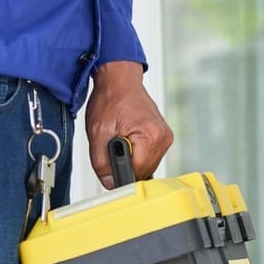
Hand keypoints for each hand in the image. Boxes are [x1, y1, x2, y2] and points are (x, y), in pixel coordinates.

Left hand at [84, 61, 173, 188]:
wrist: (119, 80)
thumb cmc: (111, 98)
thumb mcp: (98, 132)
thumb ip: (101, 162)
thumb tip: (110, 183)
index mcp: (150, 135)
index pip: (136, 173)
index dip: (119, 172)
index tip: (110, 163)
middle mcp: (163, 137)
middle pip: (143, 172)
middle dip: (125, 165)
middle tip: (114, 145)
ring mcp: (165, 136)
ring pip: (147, 166)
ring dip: (131, 159)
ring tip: (121, 139)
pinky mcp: (163, 136)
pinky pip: (149, 156)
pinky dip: (137, 153)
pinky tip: (129, 139)